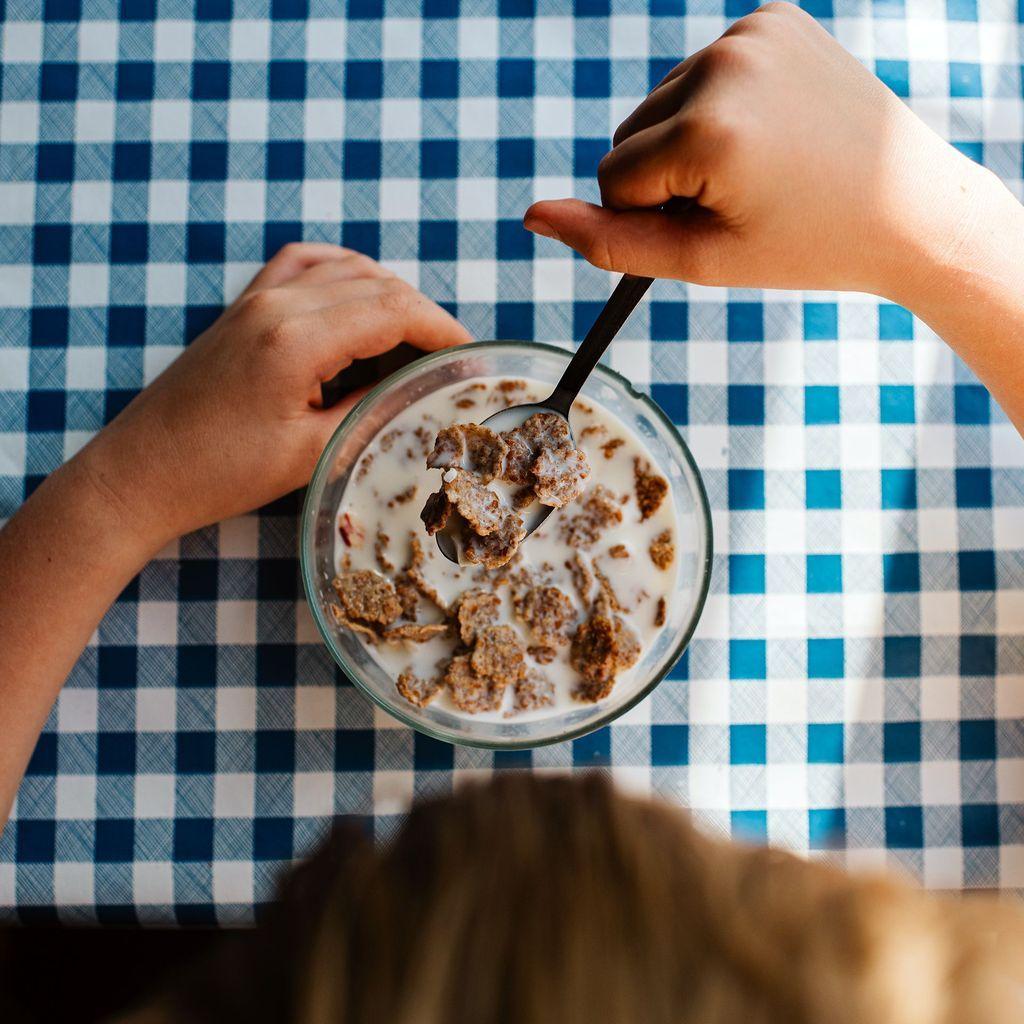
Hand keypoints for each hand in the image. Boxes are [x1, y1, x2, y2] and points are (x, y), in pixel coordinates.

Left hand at [77, 243, 470, 554]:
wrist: (141, 473)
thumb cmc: (220, 473)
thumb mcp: (313, 452)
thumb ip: (372, 410)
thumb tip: (419, 389)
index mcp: (296, 338)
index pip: (394, 310)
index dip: (444, 330)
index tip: (473, 358)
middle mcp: (276, 301)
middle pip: (378, 284)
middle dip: (425, 317)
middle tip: (450, 361)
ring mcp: (255, 297)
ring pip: (347, 269)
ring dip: (390, 297)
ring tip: (413, 343)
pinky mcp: (242, 306)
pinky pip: (305, 263)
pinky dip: (345, 274)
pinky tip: (361, 299)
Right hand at [524, 2, 1002, 304]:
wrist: (909, 206)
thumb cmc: (805, 245)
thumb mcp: (702, 259)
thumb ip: (610, 241)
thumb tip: (532, 216)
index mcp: (709, 129)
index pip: (613, 176)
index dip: (652, 215)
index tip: (717, 222)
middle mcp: (725, 63)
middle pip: (630, 133)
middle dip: (667, 175)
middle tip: (742, 196)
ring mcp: (752, 32)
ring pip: (661, 102)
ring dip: (688, 140)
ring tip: (757, 165)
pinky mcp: (772, 17)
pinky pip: (701, 72)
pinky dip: (718, 105)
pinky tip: (768, 127)